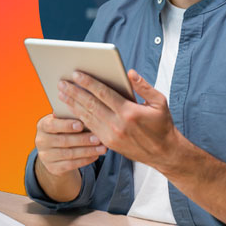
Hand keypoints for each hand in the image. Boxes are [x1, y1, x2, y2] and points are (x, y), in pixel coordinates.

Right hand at [35, 114, 106, 175]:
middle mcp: (41, 141)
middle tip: (98, 138)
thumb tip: (86, 117)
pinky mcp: (53, 168)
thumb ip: (70, 118)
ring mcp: (45, 156)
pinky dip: (85, 160)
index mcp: (42, 125)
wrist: (54, 151)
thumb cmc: (63, 130)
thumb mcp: (63, 122)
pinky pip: (71, 165)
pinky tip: (95, 155)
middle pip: (63, 141)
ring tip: (102, 148)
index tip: (81, 125)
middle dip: (83, 140)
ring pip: (69, 154)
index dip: (66, 125)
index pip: (52, 125)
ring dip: (87, 151)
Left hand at [57, 69, 178, 168]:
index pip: (103, 93)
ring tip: (62, 93)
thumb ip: (144, 86)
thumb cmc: (162, 125)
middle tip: (62, 82)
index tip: (77, 74)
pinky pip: (90, 128)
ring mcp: (111, 136)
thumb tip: (129, 73)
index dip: (88, 83)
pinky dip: (79, 118)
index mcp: (129, 112)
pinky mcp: (108, 144)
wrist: (164, 153)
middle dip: (74, 92)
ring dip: (73, 104)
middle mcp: (118, 124)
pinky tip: (71, 110)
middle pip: (90, 104)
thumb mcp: (159, 102)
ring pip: (87, 117)